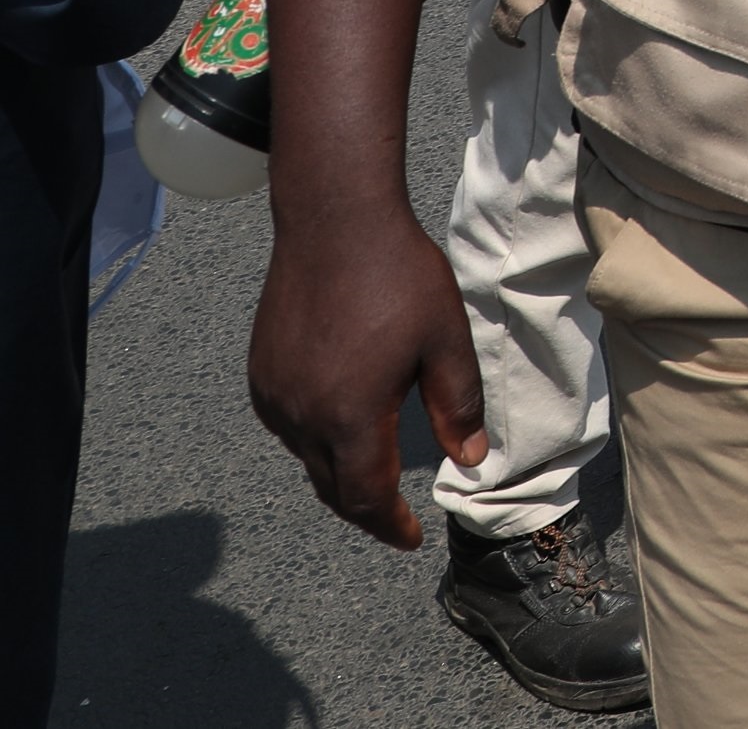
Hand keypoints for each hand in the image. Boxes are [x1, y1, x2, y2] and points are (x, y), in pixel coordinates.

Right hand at [249, 199, 485, 547]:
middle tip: (395, 518)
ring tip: (375, 473)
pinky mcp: (261, 374)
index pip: (367, 496)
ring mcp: (275, 395)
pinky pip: (288, 428)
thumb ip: (459, 406)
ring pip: (308, 461)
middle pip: (333, 488)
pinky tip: (341, 428)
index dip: (390, 524)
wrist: (335, 223)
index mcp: (351, 415)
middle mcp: (303, 415)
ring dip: (340, 475)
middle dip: (366, 509)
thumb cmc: (399, 277)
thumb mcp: (446, 341)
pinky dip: (316, 443)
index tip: (411, 538)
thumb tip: (471, 458)